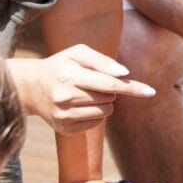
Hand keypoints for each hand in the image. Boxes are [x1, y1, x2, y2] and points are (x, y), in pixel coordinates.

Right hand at [9, 47, 155, 133]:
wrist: (31, 87)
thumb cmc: (61, 65)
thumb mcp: (78, 53)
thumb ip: (102, 61)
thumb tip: (124, 74)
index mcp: (69, 76)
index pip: (109, 84)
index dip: (132, 88)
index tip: (151, 92)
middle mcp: (65, 98)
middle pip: (109, 97)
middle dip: (109, 88)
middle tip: (91, 81)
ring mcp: (64, 116)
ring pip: (105, 111)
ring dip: (103, 101)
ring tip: (84, 92)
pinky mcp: (65, 129)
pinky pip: (96, 122)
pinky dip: (95, 112)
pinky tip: (79, 104)